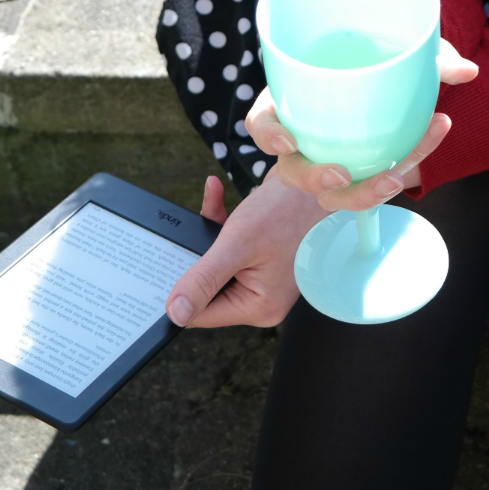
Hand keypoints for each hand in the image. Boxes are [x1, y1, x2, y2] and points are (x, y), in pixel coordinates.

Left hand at [165, 172, 322, 328]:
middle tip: (187, 228)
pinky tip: (215, 191)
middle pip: (208, 288)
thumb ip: (205, 280)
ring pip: (216, 263)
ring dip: (207, 233)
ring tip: (211, 201)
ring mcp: (263, 275)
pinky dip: (218, 220)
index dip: (182, 291)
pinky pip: (228, 247)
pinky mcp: (262, 254)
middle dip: (196, 255)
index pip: (203, 313)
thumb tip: (175, 314)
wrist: (317, 175)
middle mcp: (262, 296)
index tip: (170, 262)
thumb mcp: (239, 244)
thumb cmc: (288, 209)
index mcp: (260, 306)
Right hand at [245, 38, 477, 211]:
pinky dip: (392, 180)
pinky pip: (370, 188)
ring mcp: (331, 163)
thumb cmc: (380, 59)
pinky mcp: (360, 177)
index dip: (268, 133)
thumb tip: (467, 71)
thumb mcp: (399, 51)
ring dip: (360, 193)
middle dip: (314, 179)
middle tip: (342, 173)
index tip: (288, 140)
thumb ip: (430, 59)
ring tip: (394, 178)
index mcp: (293, 102)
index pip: (262, 121)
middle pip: (293, 172)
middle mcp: (306, 139)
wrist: (398, 82)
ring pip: (332, 195)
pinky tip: (417, 161)